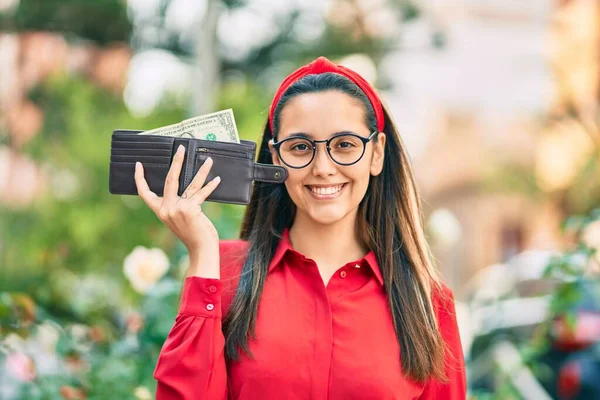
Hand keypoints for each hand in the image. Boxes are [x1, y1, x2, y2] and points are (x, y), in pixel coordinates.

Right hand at [134, 144, 220, 275]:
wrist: (200, 249)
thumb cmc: (192, 234)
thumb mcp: (178, 219)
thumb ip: (177, 205)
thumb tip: (186, 184)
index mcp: (160, 211)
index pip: (145, 193)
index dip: (140, 178)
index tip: (138, 165)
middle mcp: (167, 209)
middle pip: (170, 179)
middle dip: (176, 161)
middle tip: (181, 148)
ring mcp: (178, 209)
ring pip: (191, 183)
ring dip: (202, 170)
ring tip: (208, 160)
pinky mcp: (191, 210)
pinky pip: (202, 193)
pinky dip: (211, 185)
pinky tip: (217, 178)